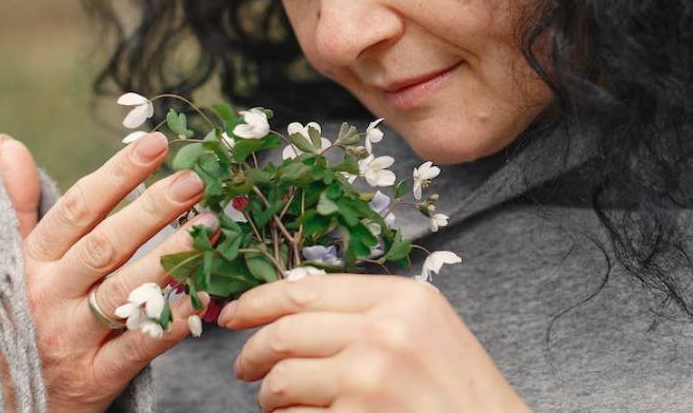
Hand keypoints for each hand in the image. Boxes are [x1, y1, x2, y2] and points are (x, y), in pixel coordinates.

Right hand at [0, 132, 214, 412]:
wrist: (20, 399)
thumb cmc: (33, 312)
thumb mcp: (21, 261)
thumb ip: (23, 205)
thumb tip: (10, 144)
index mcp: (34, 262)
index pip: (78, 209)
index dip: (117, 173)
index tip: (157, 142)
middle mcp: (50, 297)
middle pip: (106, 246)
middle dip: (153, 209)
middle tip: (196, 179)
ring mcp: (72, 338)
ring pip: (125, 293)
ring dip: (171, 257)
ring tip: (213, 225)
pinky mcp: (97, 377)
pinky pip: (141, 345)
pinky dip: (174, 320)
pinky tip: (206, 293)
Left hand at [217, 274, 531, 412]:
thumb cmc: (458, 389)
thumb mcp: (425, 327)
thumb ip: (370, 310)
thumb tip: (292, 310)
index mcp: (400, 299)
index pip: (304, 290)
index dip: (257, 302)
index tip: (234, 314)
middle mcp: (383, 333)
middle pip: (284, 333)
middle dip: (252, 353)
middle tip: (245, 368)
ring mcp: (367, 381)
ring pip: (281, 381)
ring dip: (268, 396)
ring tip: (277, 401)